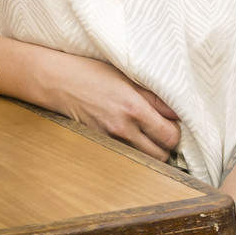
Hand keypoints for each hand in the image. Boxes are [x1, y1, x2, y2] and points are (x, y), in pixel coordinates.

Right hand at [39, 50, 182, 159]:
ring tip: (149, 136)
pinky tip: (132, 139)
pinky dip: (135, 152)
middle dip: (167, 145)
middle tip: (163, 130)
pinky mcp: (101, 145)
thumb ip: (154, 96)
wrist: (58, 81)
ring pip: (146, 161)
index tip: (173, 122)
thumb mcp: (126, 76)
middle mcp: (123, 129)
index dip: (177, 131)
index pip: (170, 136)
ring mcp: (111, 141)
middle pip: (162, 155)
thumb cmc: (91, 73)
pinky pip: (128, 157)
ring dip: (152, 151)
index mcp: (134, 108)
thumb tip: (177, 112)